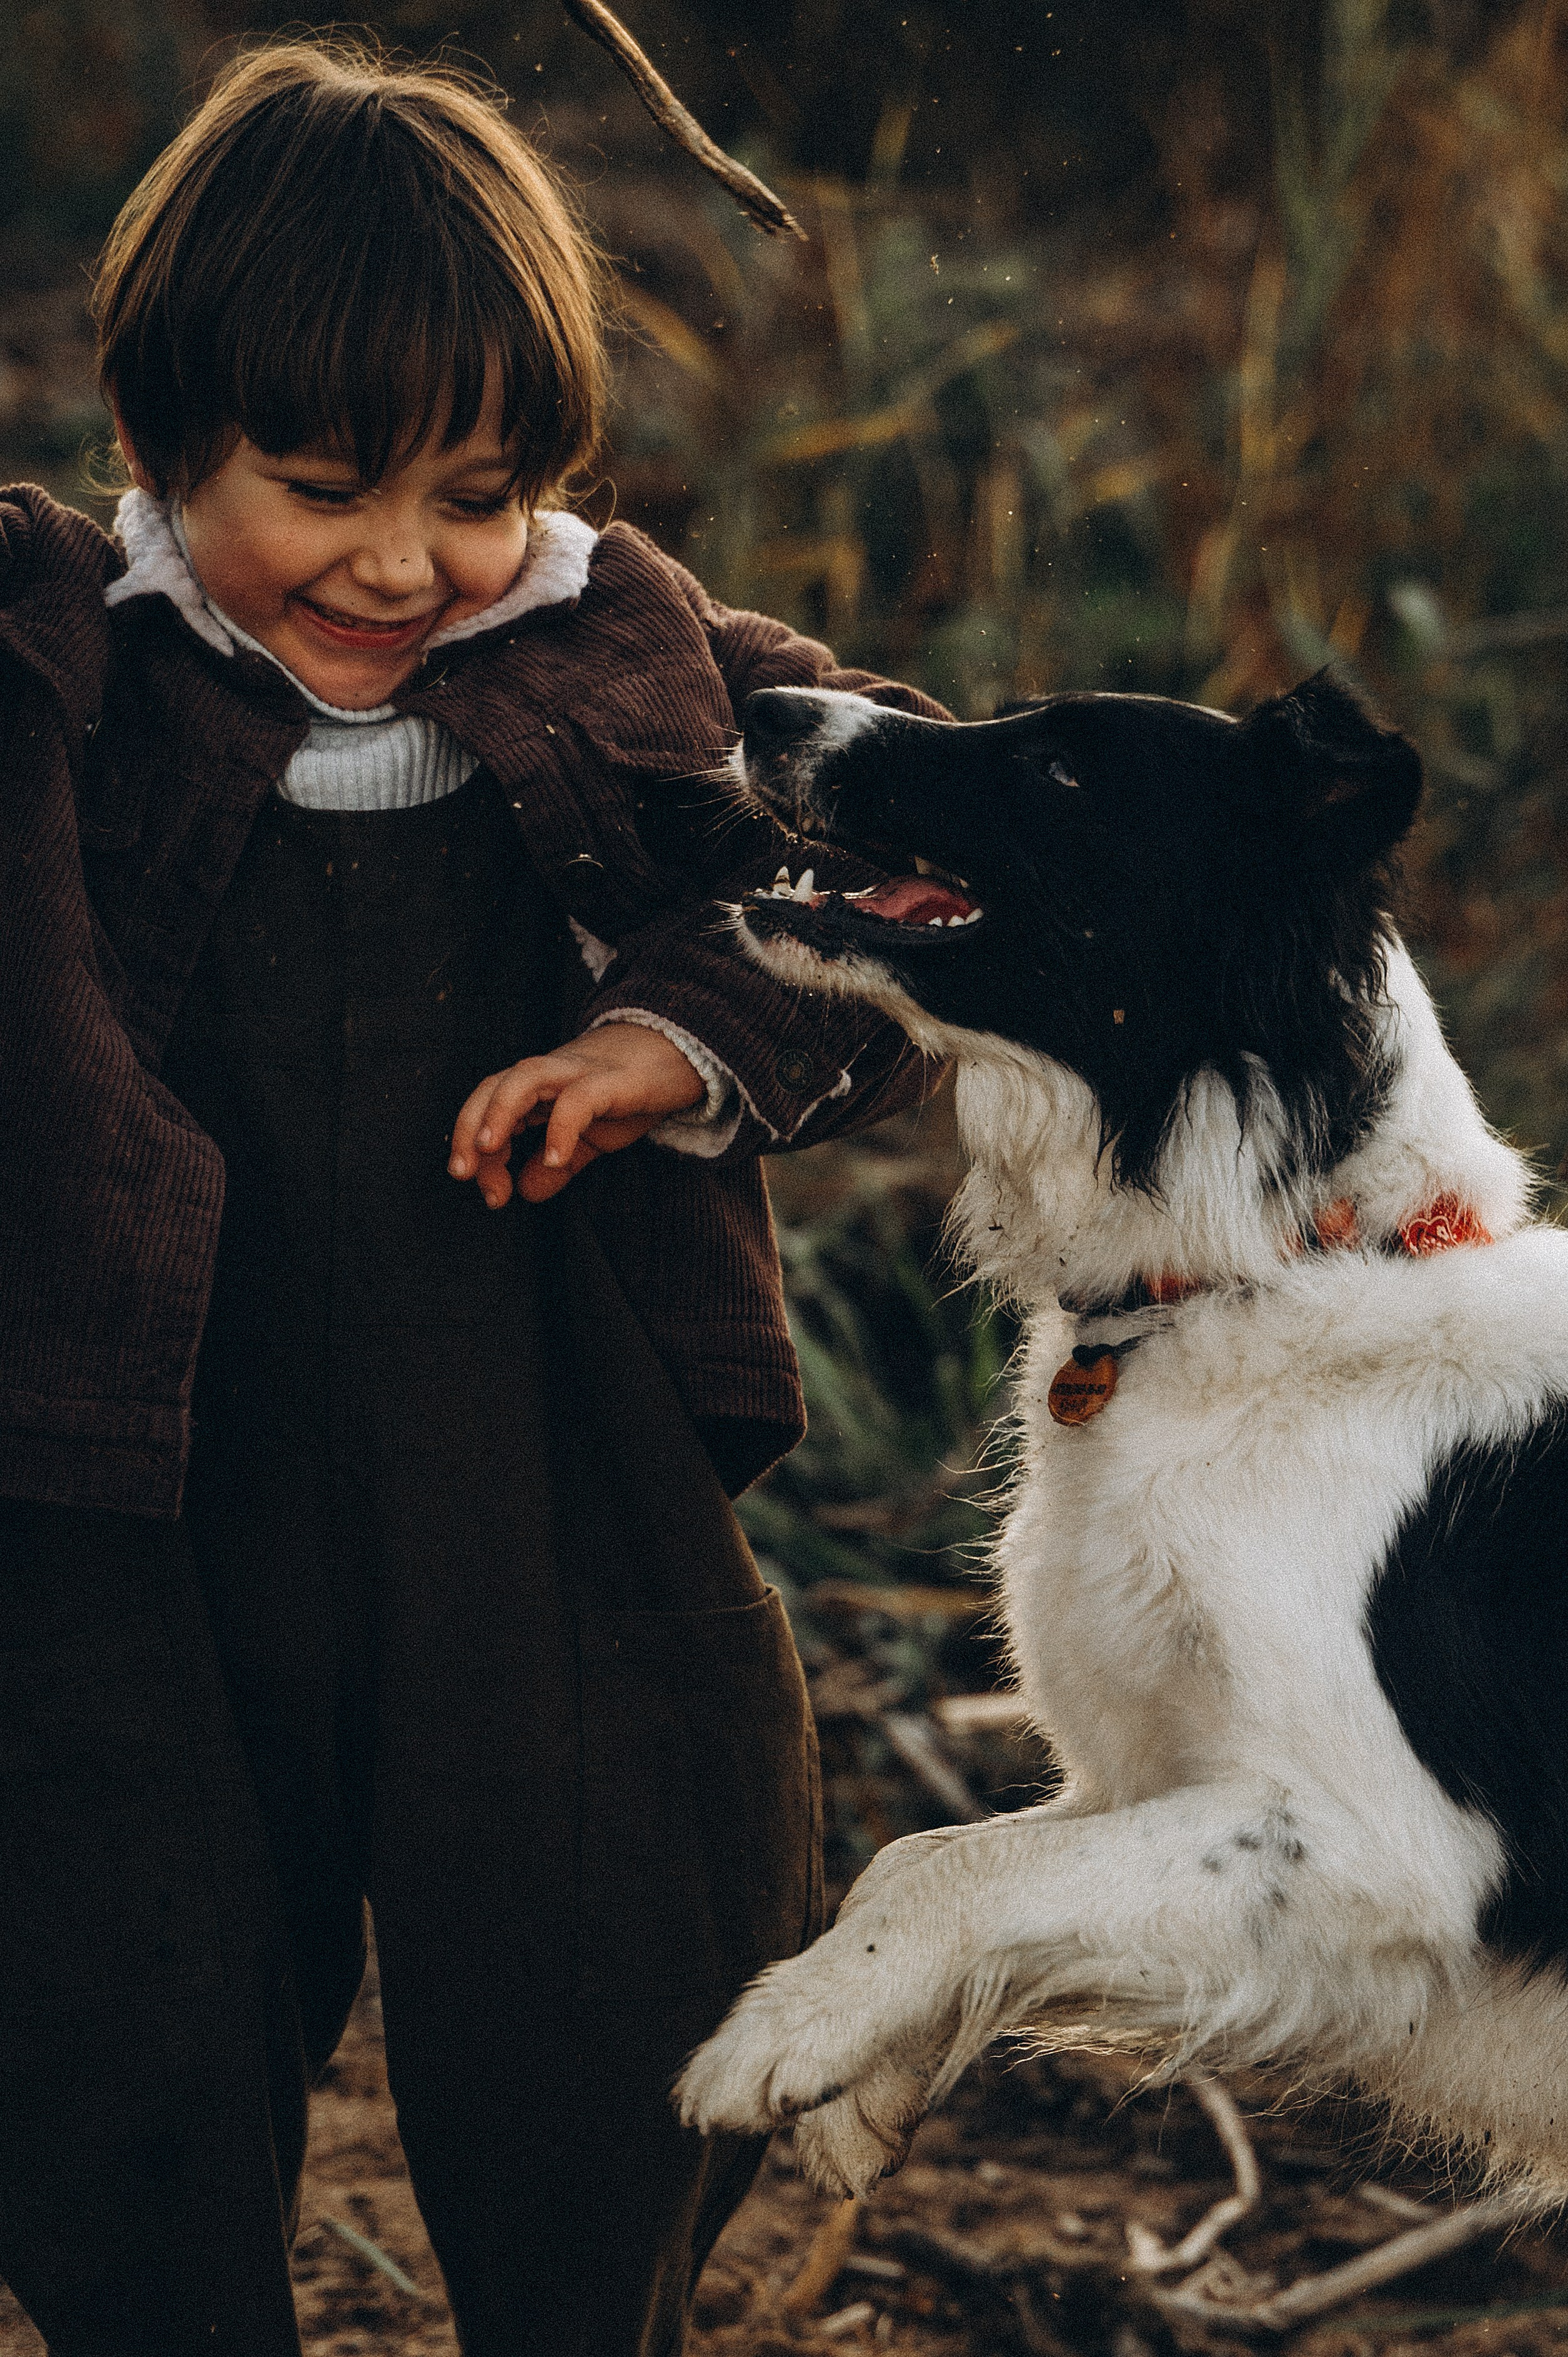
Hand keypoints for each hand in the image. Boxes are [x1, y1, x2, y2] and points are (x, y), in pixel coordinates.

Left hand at [447, 1024, 705, 1205]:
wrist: (683, 1051)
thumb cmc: (632, 1091)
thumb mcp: (591, 1137)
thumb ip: (558, 1163)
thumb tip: (525, 1192)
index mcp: (540, 1089)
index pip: (488, 1107)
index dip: (473, 1146)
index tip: (487, 1191)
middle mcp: (552, 1074)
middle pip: (494, 1085)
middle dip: (468, 1127)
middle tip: (463, 1173)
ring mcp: (581, 1072)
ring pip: (526, 1077)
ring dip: (499, 1112)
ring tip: (489, 1151)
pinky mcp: (615, 1081)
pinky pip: (581, 1098)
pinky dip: (561, 1128)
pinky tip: (556, 1160)